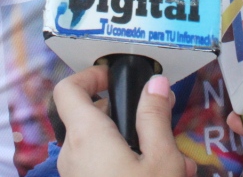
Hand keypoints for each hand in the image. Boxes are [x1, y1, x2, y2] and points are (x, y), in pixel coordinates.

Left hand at [54, 66, 193, 176]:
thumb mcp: (161, 161)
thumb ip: (155, 119)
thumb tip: (156, 83)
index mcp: (85, 136)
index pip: (68, 89)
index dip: (90, 76)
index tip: (118, 79)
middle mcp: (71, 154)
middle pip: (93, 119)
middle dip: (131, 118)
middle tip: (165, 126)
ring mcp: (74, 175)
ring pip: (103, 146)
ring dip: (136, 145)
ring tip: (174, 162)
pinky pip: (102, 167)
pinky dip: (127, 164)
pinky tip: (159, 176)